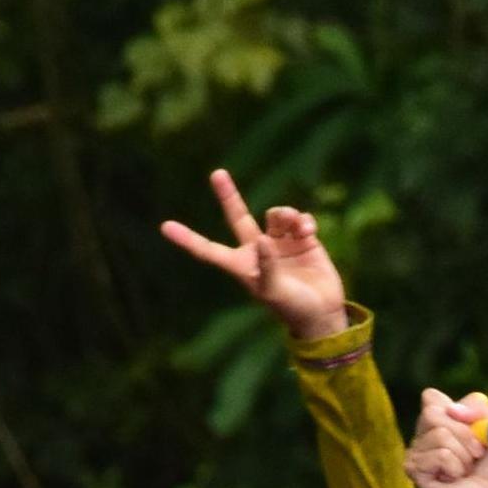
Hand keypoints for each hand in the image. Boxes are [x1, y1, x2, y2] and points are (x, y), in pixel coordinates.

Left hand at [159, 168, 349, 340]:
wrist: (322, 313)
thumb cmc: (292, 309)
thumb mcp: (275, 291)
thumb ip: (267, 266)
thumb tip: (262, 238)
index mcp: (242, 266)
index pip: (209, 250)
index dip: (188, 239)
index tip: (165, 227)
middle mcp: (258, 250)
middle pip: (238, 216)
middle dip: (228, 195)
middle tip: (217, 174)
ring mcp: (279, 242)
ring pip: (276, 214)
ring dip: (286, 215)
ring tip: (299, 229)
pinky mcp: (302, 239)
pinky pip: (298, 218)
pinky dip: (303, 220)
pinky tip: (309, 231)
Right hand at [405, 388, 487, 487]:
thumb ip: (480, 409)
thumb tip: (452, 408)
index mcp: (439, 421)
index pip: (431, 397)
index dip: (454, 409)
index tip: (475, 426)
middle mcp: (423, 435)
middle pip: (432, 412)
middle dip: (464, 433)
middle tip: (477, 453)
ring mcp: (416, 452)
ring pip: (439, 435)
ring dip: (463, 455)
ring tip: (466, 471)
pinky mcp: (414, 471)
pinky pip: (439, 455)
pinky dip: (455, 467)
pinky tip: (453, 480)